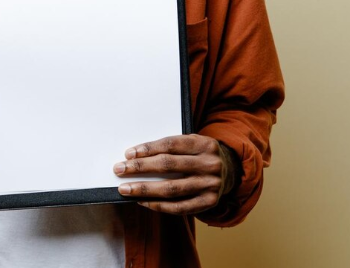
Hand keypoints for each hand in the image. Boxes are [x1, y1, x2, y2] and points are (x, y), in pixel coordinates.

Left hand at [113, 134, 236, 214]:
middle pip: (168, 165)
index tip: (129, 154)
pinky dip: (158, 205)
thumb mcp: (193, 143)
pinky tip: (142, 201)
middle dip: (140, 168)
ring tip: (125, 189)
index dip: (148, 149)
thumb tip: (135, 157)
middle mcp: (209, 164)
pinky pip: (179, 207)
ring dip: (145, 189)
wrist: (231, 171)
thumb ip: (171, 148)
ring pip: (172, 188)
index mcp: (205, 143)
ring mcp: (210, 185)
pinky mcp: (209, 202)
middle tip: (119, 169)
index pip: (171, 144)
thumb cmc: (201, 155)